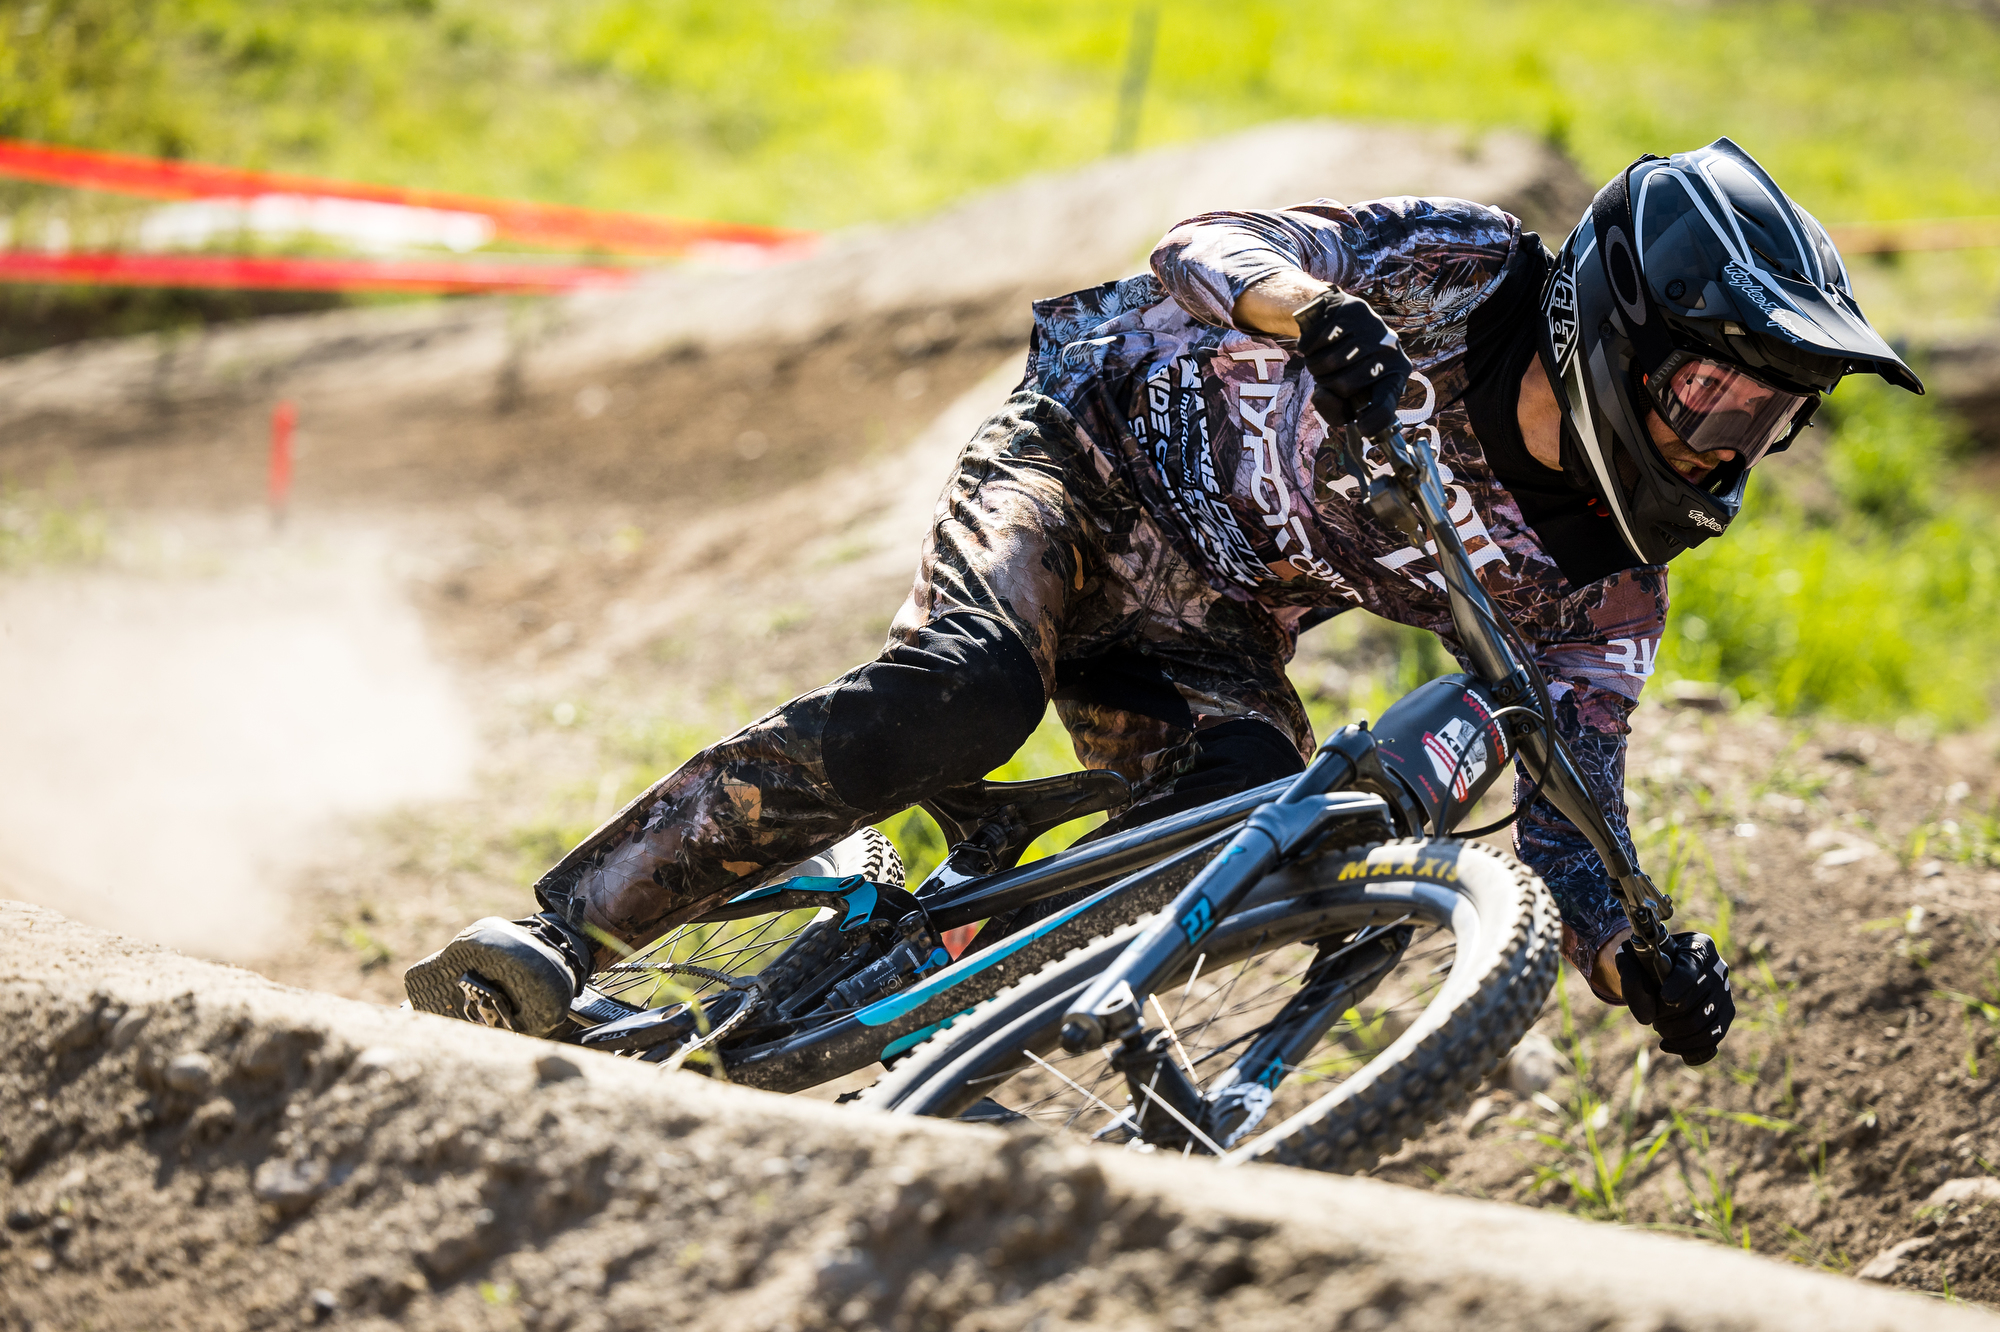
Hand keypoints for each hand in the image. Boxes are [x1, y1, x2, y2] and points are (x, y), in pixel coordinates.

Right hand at [1294, 289, 1411, 437]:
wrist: (1331, 317)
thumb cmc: (1340, 363)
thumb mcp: (1339, 392)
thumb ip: (1333, 409)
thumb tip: (1323, 397)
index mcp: (1395, 374)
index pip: (1387, 402)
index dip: (1376, 419)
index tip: (1363, 427)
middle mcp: (1391, 349)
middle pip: (1346, 385)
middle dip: (1326, 385)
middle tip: (1326, 375)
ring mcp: (1373, 327)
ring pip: (1330, 362)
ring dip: (1313, 365)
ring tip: (1319, 358)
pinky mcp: (1353, 308)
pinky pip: (1319, 339)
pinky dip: (1307, 346)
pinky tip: (1313, 344)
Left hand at [1615, 932, 1733, 1065]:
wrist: (1659, 967)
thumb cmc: (1644, 961)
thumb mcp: (1629, 959)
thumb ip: (1631, 980)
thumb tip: (1645, 1018)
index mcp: (1697, 947)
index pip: (1692, 968)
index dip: (1680, 985)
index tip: (1665, 998)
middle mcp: (1718, 968)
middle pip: (1696, 1001)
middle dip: (1668, 1015)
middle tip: (1653, 1016)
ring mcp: (1725, 991)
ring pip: (1704, 1022)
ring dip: (1675, 1031)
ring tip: (1660, 1027)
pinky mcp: (1726, 1013)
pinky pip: (1713, 1037)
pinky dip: (1688, 1046)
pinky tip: (1669, 1044)